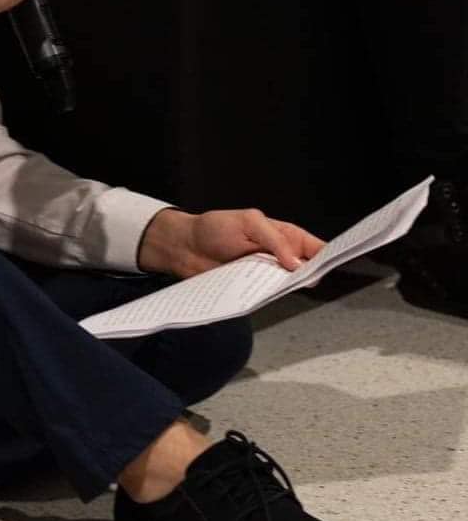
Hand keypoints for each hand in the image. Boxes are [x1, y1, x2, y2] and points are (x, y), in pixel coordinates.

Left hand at [137, 206, 325, 278]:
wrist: (184, 246)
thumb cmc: (214, 227)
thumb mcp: (248, 223)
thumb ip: (274, 240)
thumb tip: (295, 262)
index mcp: (283, 235)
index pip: (314, 247)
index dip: (327, 255)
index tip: (336, 263)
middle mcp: (278, 257)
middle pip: (304, 271)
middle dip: (309, 276)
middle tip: (305, 279)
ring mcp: (264, 274)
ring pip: (285, 286)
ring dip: (285, 288)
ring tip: (279, 284)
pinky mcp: (249, 289)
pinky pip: (264, 296)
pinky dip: (266, 297)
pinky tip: (263, 295)